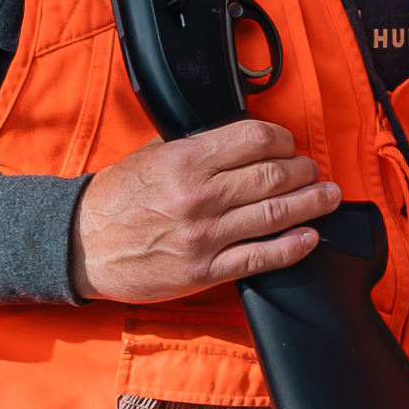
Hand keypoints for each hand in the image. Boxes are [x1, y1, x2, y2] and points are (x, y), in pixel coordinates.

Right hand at [69, 119, 343, 303]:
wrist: (80, 245)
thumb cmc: (114, 200)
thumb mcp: (151, 156)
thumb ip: (195, 146)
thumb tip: (239, 138)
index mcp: (186, 160)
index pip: (254, 139)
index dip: (283, 139)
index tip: (289, 144)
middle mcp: (199, 196)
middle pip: (273, 176)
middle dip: (303, 171)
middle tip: (314, 171)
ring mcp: (204, 236)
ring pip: (274, 215)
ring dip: (311, 204)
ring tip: (328, 197)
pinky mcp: (204, 271)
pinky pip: (260, 257)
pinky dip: (292, 247)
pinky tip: (310, 237)